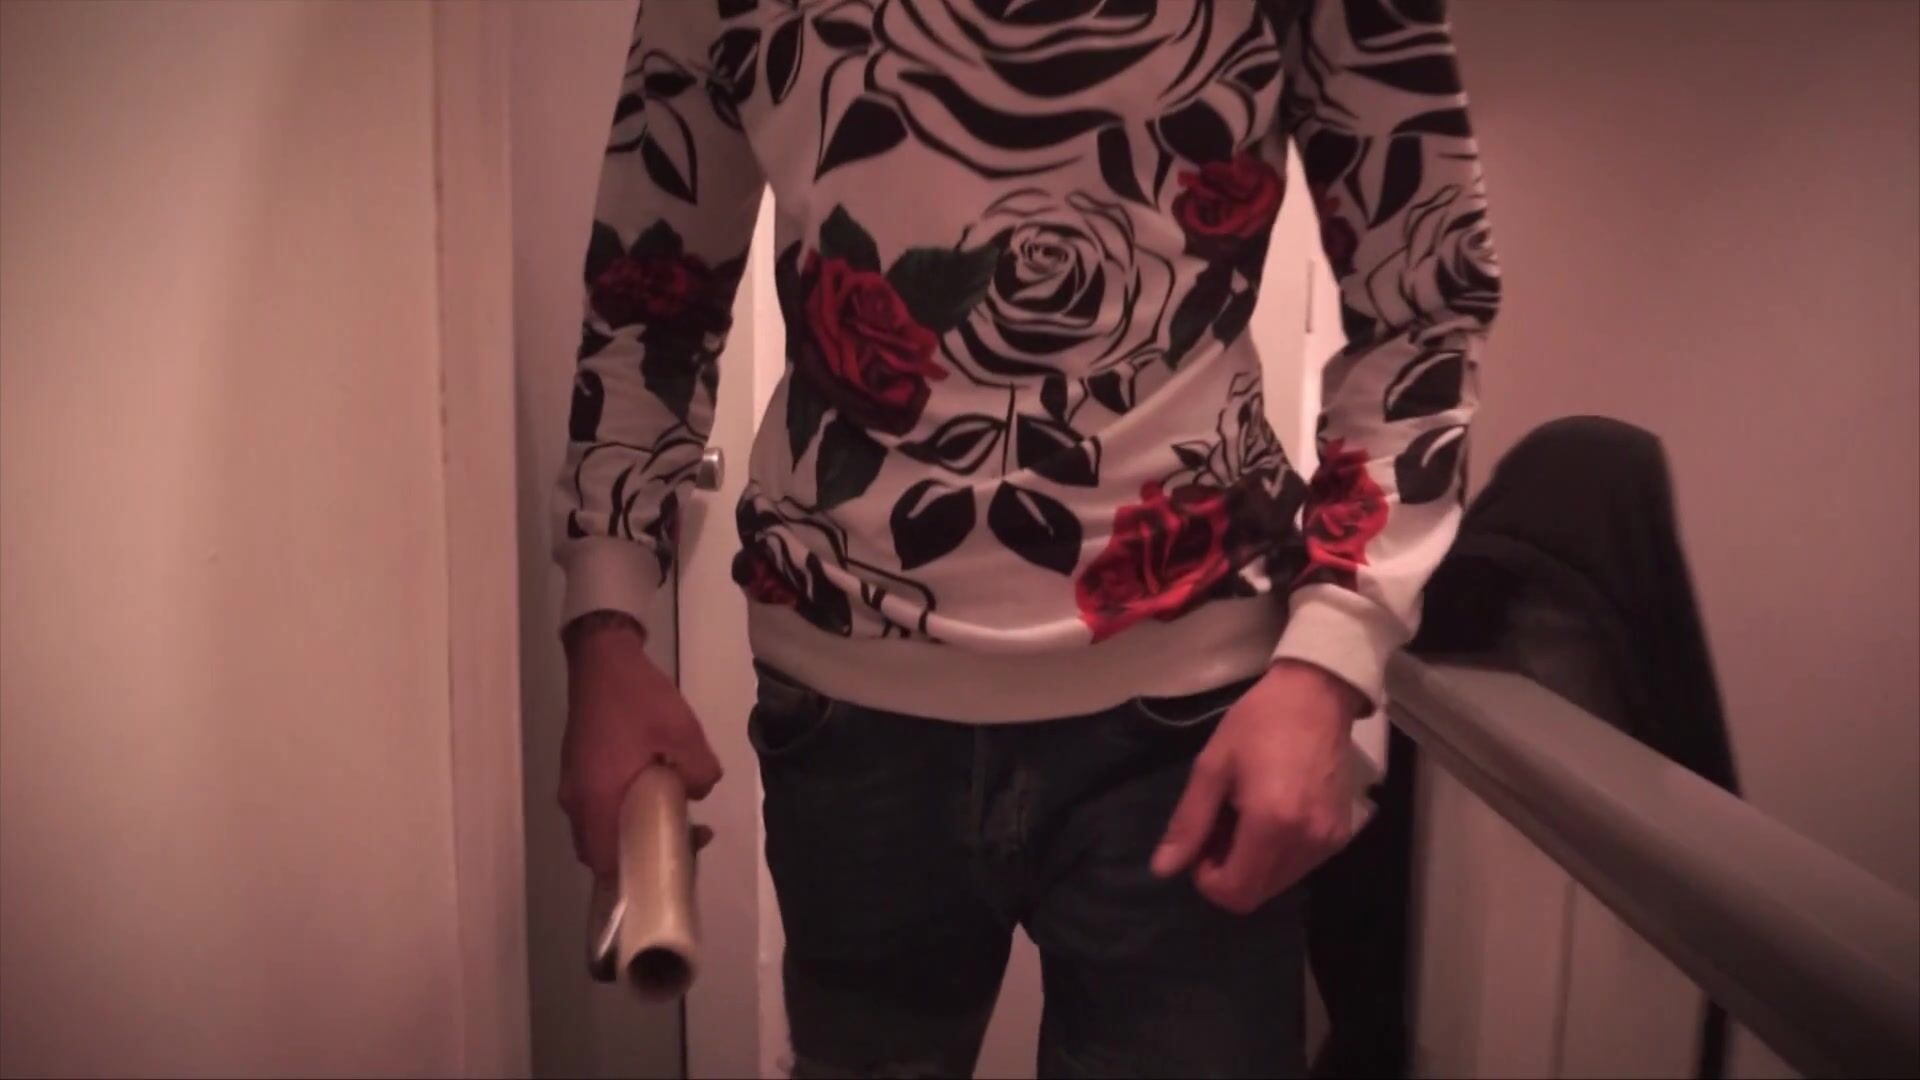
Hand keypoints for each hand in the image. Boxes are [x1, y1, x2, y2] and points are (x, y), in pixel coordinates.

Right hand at [559, 613, 722, 880]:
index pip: (608, 863)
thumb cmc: (638, 698)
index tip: (676, 860)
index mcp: (597, 800)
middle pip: (603, 851)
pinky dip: (622, 811)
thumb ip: (699, 772)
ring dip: (632, 831)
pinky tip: (654, 791)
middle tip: (683, 837)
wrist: (602, 658)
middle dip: (640, 854)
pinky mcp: (577, 769)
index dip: (639, 874)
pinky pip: (597, 807)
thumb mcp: (683, 733)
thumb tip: (697, 792)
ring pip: (600, 828)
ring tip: (676, 813)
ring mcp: (573, 784)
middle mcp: (577, 801)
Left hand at [1149, 660, 1366, 912]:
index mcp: (1271, 825)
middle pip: (1256, 895)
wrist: (1317, 696)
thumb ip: (1189, 823)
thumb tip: (1163, 869)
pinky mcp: (1341, 835)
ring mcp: (1329, 842)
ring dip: (1252, 865)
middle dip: (1228, 872)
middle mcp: (1305, 843)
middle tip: (1220, 827)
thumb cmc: (1258, 723)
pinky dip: (1277, 855)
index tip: (1200, 844)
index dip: (1207, 880)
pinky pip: (1299, 866)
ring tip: (1245, 818)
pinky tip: (1271, 816)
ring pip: (1277, 884)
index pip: (1235, 893)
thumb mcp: (1212, 767)